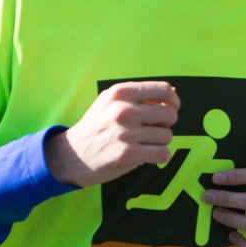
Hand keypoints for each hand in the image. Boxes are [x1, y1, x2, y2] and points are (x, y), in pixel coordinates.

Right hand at [45, 81, 179, 188]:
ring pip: (167, 136)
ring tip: (144, 144)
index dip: (174, 101)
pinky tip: (147, 155)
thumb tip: (172, 93)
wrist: (72, 154)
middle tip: (154, 130)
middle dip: (166, 125)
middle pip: (170, 114)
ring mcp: (126, 132)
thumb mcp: (110, 102)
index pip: (164, 90)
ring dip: (160, 143)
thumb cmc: (96, 127)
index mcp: (121, 92)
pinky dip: (160, 156)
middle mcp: (123, 109)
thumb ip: (138, 97)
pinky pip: (163, 154)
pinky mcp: (128, 153)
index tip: (171, 109)